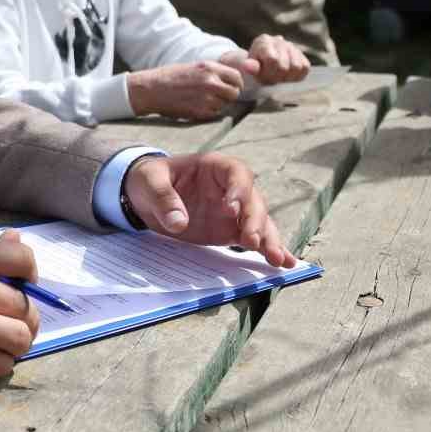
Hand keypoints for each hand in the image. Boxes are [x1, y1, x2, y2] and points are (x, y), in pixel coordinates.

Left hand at [124, 153, 296, 267]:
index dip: (239, 189)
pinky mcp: (230, 231)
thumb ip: (164, 199)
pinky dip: (269, 250)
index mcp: (214, 167)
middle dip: (255, 221)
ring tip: (276, 259)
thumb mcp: (150, 182)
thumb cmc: (150, 180)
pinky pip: (254, 239)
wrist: (145, 195)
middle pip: (253, 201)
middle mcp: (231, 188)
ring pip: (259, 223)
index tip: (231, 208)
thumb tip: (178, 223)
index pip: (236, 173)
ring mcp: (234, 212)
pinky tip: (285, 263)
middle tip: (251, 240)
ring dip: (269, 240)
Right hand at [126, 59, 246, 119]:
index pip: (237, 77)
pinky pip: (214, 114)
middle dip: (229, 96)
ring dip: (218, 105)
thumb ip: (213, 72)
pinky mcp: (200, 112)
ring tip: (202, 100)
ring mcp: (206, 98)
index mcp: (209, 68)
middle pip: (234, 93)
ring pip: (224, 105)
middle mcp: (210, 82)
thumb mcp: (194, 66)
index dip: (236, 83)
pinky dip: (208, 112)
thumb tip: (231, 80)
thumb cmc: (170, 77)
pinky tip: (196, 106)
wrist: (151, 89)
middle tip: (218, 96)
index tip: (232, 87)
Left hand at [234, 35, 309, 83]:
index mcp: (264, 41)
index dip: (269, 73)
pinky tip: (286, 74)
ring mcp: (292, 47)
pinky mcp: (302, 55)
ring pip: (297, 67)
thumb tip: (248, 66)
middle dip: (276, 77)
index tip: (263, 75)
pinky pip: (305, 68)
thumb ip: (250, 67)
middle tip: (270, 77)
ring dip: (287, 77)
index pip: (273, 60)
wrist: (261, 63)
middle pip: (285, 67)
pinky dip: (296, 75)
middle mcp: (279, 41)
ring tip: (278, 76)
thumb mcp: (249, 67)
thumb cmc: (255, 66)